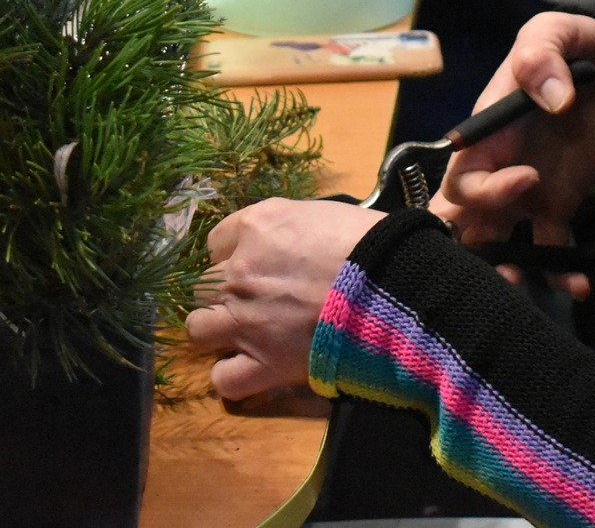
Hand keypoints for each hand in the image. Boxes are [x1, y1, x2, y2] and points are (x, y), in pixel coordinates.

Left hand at [184, 198, 382, 400]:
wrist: (396, 287)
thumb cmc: (371, 242)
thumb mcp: (323, 214)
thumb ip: (289, 230)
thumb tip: (285, 245)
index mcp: (257, 227)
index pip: (216, 241)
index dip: (234, 254)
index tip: (257, 264)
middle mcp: (239, 272)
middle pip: (201, 285)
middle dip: (223, 292)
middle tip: (254, 299)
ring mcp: (246, 321)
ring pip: (198, 329)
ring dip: (217, 330)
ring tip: (243, 334)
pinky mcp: (263, 364)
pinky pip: (223, 379)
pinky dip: (232, 375)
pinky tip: (251, 367)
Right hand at [433, 13, 594, 298]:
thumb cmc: (572, 45)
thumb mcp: (554, 33)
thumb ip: (543, 55)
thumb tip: (554, 97)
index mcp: (486, 136)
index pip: (462, 178)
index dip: (485, 191)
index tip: (528, 178)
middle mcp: (497, 171)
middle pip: (465, 223)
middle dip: (472, 251)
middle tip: (503, 269)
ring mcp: (524, 195)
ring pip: (497, 245)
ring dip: (504, 273)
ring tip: (525, 293)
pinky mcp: (554, 208)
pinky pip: (547, 250)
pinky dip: (558, 274)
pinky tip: (580, 287)